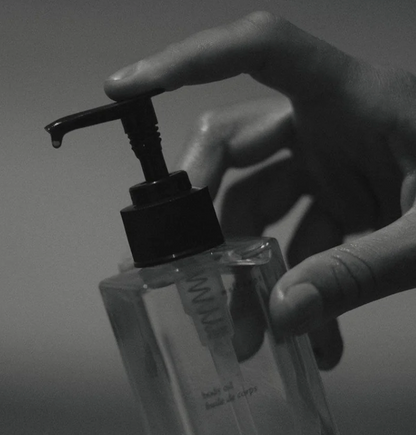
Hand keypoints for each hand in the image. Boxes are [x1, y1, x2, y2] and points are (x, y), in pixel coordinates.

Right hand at [104, 12, 415, 368]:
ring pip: (261, 207)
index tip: (125, 88)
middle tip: (191, 271)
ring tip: (254, 334)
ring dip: (251, 271)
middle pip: (236, 149)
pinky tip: (309, 336)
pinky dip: (297, 286)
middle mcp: (332, 123)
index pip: (258, 50)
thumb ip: (356, 273)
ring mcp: (335, 163)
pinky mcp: (346, 200)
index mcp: (352, 100)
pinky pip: (301, 239)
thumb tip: (281, 319)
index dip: (188, 61)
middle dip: (208, 216)